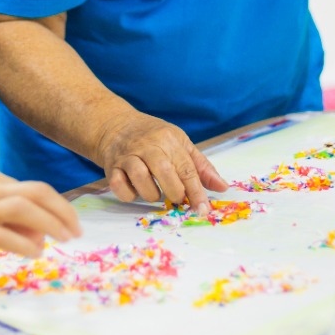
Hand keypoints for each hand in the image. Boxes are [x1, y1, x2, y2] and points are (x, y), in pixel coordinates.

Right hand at [0, 166, 81, 265]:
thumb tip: (38, 231)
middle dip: (62, 211)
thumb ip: (2, 211)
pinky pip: (7, 237)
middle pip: (36, 192)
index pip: (30, 187)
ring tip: (63, 240)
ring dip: (51, 225)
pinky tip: (34, 253)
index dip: (52, 205)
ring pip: (25, 210)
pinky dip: (27, 245)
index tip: (64, 221)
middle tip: (76, 230)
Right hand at [95, 110, 227, 215]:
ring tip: (156, 194)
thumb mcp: (181, 144)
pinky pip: (119, 186)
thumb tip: (223, 187)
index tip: (203, 209)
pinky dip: (129, 195)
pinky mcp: (111, 166)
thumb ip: (201, 167)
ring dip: (151, 194)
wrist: (116, 125)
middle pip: (164, 173)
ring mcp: (127, 155)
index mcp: (169, 139)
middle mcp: (148, 145)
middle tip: (177, 199)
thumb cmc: (154, 137)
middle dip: (174, 193)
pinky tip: (136, 191)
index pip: (187, 169)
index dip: (196, 192)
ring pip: (140, 179)